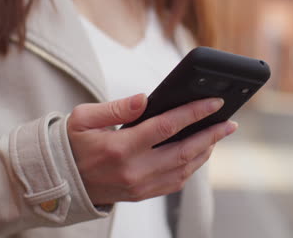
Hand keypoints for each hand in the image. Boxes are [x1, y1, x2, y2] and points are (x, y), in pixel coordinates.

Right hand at [67, 94, 236, 204]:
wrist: (62, 181)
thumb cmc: (72, 145)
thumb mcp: (83, 118)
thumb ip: (115, 107)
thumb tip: (145, 99)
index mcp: (119, 147)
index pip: (166, 126)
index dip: (194, 112)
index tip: (214, 103)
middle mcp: (134, 170)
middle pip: (185, 151)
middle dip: (212, 134)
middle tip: (230, 122)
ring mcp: (140, 186)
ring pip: (185, 169)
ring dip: (206, 151)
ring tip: (218, 135)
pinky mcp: (142, 194)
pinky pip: (176, 182)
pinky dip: (193, 167)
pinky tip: (199, 153)